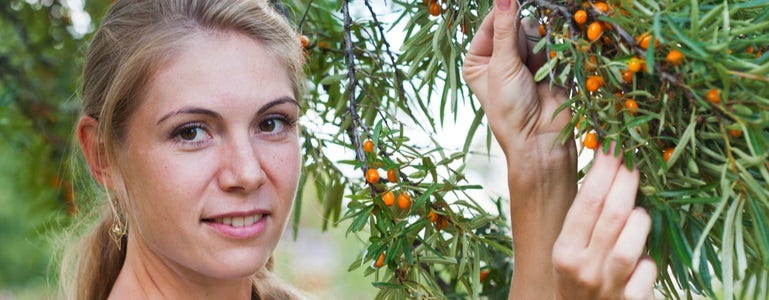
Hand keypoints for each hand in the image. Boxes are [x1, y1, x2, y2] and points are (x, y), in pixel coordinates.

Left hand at [462, 0, 570, 159]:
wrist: (540, 138)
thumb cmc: (510, 108)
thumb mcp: (503, 65)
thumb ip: (506, 28)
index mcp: (478, 59)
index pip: (490, 23)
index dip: (503, 12)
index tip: (516, 2)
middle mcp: (499, 58)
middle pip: (513, 24)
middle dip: (523, 32)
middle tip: (524, 56)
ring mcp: (523, 60)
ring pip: (535, 32)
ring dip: (539, 42)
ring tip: (537, 68)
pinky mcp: (546, 64)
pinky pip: (550, 43)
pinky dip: (553, 48)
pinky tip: (550, 64)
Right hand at [553, 147, 656, 299]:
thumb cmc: (577, 277)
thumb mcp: (569, 250)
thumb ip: (583, 217)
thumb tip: (605, 165)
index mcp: (564, 252)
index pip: (588, 201)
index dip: (605, 169)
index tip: (614, 145)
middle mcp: (584, 269)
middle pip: (614, 214)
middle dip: (627, 180)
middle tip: (635, 158)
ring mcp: (611, 286)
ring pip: (634, 238)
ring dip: (641, 217)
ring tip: (638, 211)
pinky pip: (650, 267)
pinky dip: (649, 257)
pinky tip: (641, 254)